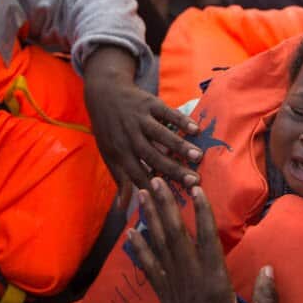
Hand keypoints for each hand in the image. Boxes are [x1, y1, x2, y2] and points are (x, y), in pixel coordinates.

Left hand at [82, 47, 201, 189]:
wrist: (104, 94)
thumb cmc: (108, 130)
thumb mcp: (109, 154)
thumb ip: (120, 180)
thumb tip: (122, 208)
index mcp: (120, 153)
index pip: (137, 173)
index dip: (153, 187)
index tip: (171, 200)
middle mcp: (130, 137)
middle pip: (153, 156)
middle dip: (174, 169)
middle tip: (194, 180)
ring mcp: (140, 119)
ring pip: (161, 134)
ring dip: (179, 145)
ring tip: (198, 156)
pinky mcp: (149, 104)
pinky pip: (166, 112)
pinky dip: (181, 120)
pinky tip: (195, 129)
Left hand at [129, 180, 278, 302]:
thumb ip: (268, 301)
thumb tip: (271, 269)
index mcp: (215, 285)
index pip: (207, 240)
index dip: (201, 212)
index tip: (195, 188)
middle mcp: (191, 281)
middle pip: (176, 235)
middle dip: (166, 205)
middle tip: (156, 178)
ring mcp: (174, 290)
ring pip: (160, 246)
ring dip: (151, 218)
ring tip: (142, 193)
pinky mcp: (165, 300)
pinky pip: (150, 268)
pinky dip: (140, 248)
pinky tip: (131, 233)